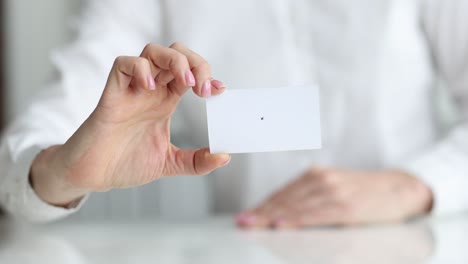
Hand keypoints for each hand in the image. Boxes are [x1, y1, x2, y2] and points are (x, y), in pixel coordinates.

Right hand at [31, 42, 230, 206]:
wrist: (94, 175)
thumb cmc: (126, 163)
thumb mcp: (170, 163)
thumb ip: (196, 161)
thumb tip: (224, 157)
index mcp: (165, 101)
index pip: (189, 73)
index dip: (207, 75)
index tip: (219, 91)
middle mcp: (150, 91)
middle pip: (175, 54)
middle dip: (195, 62)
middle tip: (204, 89)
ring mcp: (131, 91)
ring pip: (152, 52)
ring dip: (174, 60)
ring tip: (185, 83)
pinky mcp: (112, 95)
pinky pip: (122, 65)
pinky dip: (138, 68)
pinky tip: (149, 87)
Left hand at [236, 167, 432, 228]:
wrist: (399, 188)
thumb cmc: (363, 191)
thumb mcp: (334, 187)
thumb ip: (310, 196)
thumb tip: (282, 212)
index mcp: (315, 175)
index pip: (282, 193)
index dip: (262, 206)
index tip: (246, 216)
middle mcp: (321, 180)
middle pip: (285, 200)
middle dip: (262, 212)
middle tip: (243, 223)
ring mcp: (333, 192)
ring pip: (296, 207)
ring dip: (273, 217)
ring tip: (255, 225)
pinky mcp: (347, 207)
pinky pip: (316, 215)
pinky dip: (297, 220)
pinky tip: (283, 225)